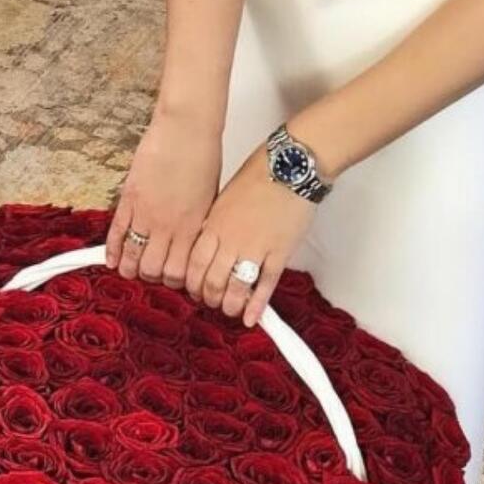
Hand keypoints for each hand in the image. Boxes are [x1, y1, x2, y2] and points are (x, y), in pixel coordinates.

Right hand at [105, 108, 221, 287]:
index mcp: (192, 228)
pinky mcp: (129, 199)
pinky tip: (111, 260)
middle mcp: (169, 226)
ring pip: (133, 257)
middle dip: (151, 276)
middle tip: (150, 272)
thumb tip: (190, 249)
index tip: (172, 278)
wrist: (187, 127)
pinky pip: (117, 233)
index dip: (174, 281)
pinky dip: (112, 250)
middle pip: (153, 270)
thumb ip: (197, 228)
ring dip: (130, 268)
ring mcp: (146, 213)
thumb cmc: (203, 157)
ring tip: (129, 270)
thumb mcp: (210, 201)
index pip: (179, 273)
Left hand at [184, 143, 317, 326]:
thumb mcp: (223, 198)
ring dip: (230, 305)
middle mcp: (230, 240)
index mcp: (213, 225)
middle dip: (210, 298)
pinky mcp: (279, 253)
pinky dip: (257, 305)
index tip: (196, 291)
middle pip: (212, 282)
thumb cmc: (258, 175)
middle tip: (213, 303)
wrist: (290, 165)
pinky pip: (264, 285)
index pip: (194, 266)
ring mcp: (255, 248)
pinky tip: (252, 318)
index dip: (193, 285)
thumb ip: (214, 225)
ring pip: (235, 288)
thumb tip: (209, 247)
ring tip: (230, 310)